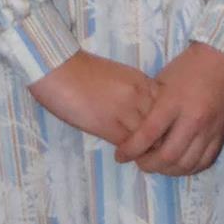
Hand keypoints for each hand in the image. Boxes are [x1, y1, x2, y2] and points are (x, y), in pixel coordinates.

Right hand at [29, 52, 159, 148]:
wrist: (56, 69)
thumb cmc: (80, 71)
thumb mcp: (118, 76)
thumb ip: (134, 94)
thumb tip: (140, 115)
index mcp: (142, 82)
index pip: (167, 109)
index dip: (163, 122)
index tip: (156, 131)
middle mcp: (140, 96)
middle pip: (163, 126)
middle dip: (159, 138)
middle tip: (150, 147)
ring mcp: (127, 111)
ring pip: (148, 139)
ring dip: (144, 149)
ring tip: (137, 154)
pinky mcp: (110, 126)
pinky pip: (129, 146)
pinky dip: (128, 153)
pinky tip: (122, 154)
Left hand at [115, 42, 223, 176]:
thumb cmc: (190, 66)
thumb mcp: (163, 81)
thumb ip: (151, 106)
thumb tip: (135, 128)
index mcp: (173, 102)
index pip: (147, 135)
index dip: (130, 150)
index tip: (120, 156)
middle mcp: (193, 120)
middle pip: (168, 156)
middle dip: (149, 165)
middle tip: (139, 162)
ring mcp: (209, 130)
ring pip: (186, 164)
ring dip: (168, 170)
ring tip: (157, 165)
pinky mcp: (222, 135)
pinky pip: (204, 161)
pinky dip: (188, 168)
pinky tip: (177, 165)